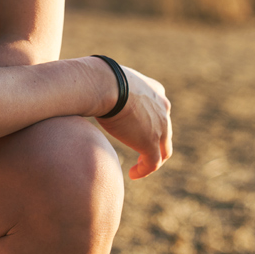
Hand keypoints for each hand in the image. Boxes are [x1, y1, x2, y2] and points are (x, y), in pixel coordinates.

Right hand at [96, 65, 172, 179]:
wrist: (106, 85)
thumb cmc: (100, 79)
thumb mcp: (112, 80)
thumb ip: (111, 87)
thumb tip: (90, 86)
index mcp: (155, 90)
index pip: (158, 109)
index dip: (151, 121)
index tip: (138, 128)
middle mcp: (163, 108)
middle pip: (164, 130)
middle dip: (153, 140)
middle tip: (140, 150)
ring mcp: (161, 127)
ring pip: (162, 149)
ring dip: (150, 158)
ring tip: (138, 167)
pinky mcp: (151, 143)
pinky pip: (152, 162)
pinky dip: (143, 170)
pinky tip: (133, 174)